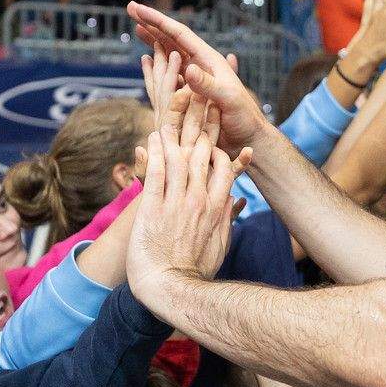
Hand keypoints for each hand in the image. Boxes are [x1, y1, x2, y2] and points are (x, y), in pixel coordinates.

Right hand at [125, 3, 265, 154]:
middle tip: (131, 9)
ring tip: (137, 28)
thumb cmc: (245, 119)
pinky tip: (148, 60)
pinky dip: (157, 65)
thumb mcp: (229, 100)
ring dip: (153, 41)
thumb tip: (188, 69)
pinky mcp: (190, 94)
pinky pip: (169, 74)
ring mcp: (195, 79)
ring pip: (169, 54)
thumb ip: (209, 86)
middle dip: (152, 24)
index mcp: (209, 61)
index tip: (139, 9)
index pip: (179, 34)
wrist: (249, 140)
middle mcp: (201, 66)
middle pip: (171, 39)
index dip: (158, 21)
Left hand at [128, 96, 248, 291]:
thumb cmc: (196, 271)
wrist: (171, 288)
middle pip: (202, 152)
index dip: (219, 141)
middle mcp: (199, 199)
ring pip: (178, 158)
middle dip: (200, 122)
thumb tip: (234, 203)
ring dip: (175, 130)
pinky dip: (153, 154)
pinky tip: (151, 138)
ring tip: (172, 108)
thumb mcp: (222, 244)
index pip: (223, 164)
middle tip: (199, 97)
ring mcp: (176, 202)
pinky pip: (154, 176)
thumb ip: (228, 218)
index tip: (217, 123)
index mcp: (217, 206)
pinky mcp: (153, 209)